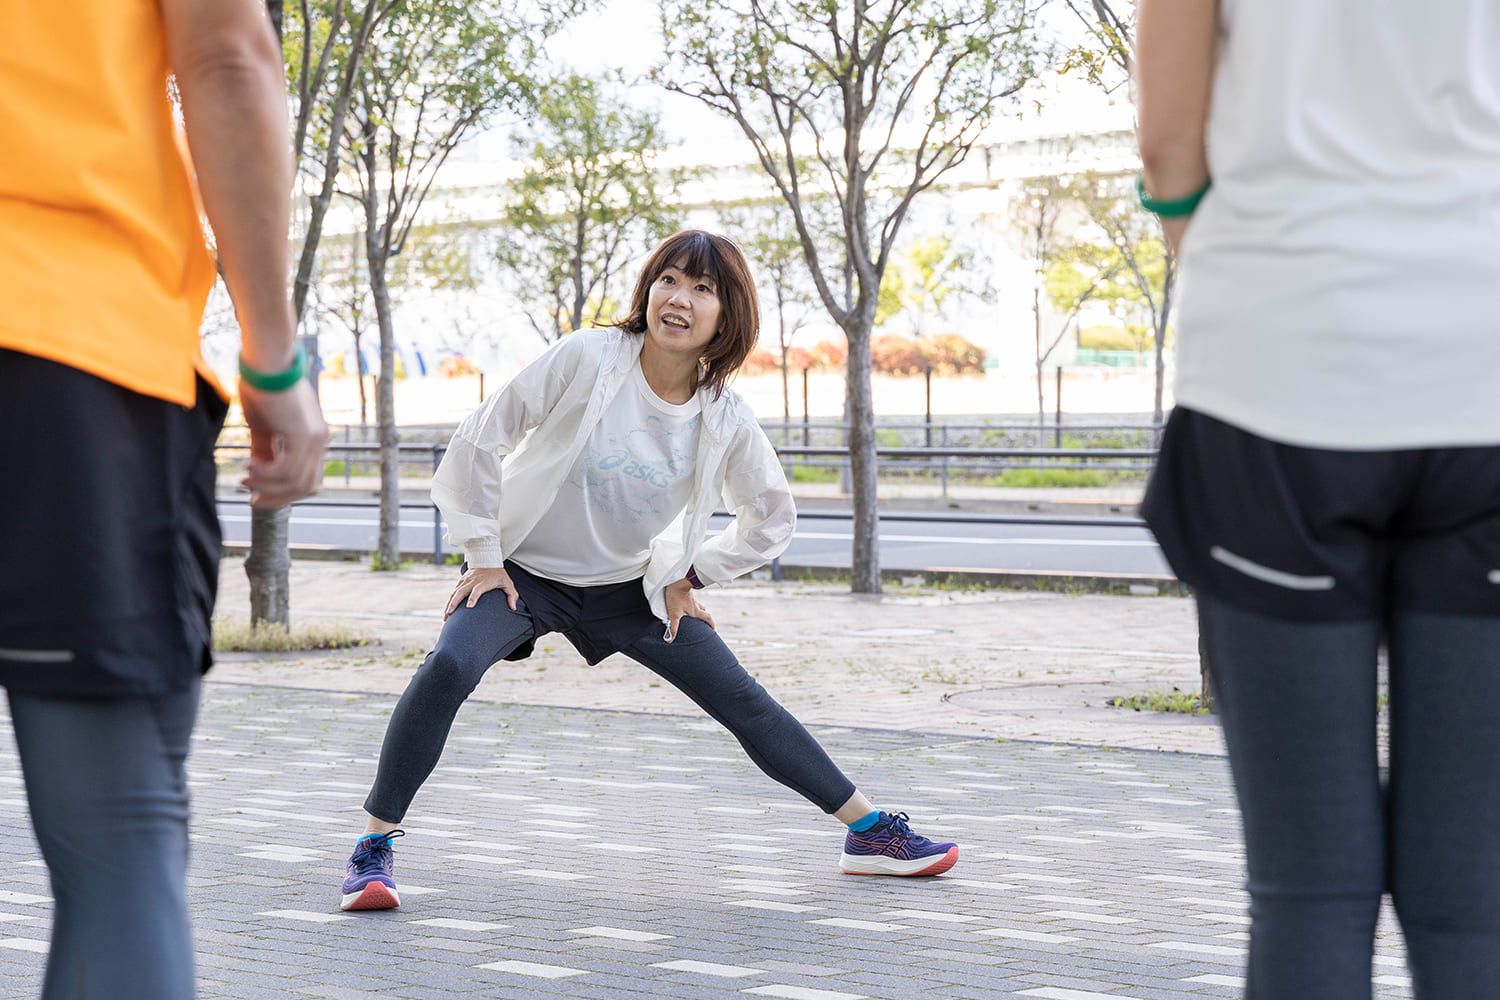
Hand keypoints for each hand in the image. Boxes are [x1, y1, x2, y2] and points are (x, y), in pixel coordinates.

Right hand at [239, 378, 329, 507]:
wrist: (266, 362)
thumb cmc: (262, 387)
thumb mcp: (263, 426)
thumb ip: (265, 449)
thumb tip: (259, 472)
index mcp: (313, 438)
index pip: (306, 479)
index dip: (283, 493)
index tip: (257, 497)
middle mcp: (320, 440)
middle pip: (306, 486)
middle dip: (278, 498)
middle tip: (252, 499)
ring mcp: (315, 438)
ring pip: (296, 481)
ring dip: (268, 487)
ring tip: (246, 479)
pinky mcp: (304, 434)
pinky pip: (287, 469)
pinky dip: (267, 475)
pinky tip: (250, 466)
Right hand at [445, 567, 518, 619]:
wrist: (487, 560)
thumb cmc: (498, 574)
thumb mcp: (507, 582)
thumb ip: (511, 595)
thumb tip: (513, 608)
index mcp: (483, 582)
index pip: (477, 590)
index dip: (473, 597)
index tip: (469, 607)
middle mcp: (472, 581)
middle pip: (461, 592)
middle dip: (454, 603)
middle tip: (450, 614)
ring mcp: (465, 581)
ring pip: (455, 592)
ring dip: (449, 604)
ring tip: (446, 616)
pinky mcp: (461, 581)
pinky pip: (454, 592)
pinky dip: (450, 601)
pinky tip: (447, 611)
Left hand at [665, 578, 714, 641]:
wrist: (676, 580)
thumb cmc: (676, 596)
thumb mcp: (674, 614)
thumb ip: (673, 627)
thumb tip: (670, 639)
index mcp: (695, 611)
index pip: (707, 618)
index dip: (711, 625)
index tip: (713, 630)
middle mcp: (695, 605)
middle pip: (704, 613)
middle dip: (706, 619)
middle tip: (705, 624)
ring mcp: (692, 599)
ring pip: (698, 606)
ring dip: (699, 611)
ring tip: (696, 616)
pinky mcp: (686, 594)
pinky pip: (692, 601)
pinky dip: (692, 605)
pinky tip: (686, 605)